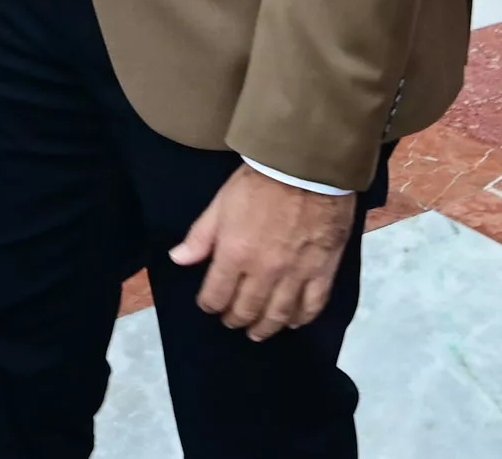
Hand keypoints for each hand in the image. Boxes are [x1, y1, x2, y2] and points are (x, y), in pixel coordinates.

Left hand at [169, 164, 355, 341]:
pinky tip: (292, 322)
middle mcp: (264, 272)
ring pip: (277, 315)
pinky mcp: (322, 271)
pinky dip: (300, 319)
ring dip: (265, 328)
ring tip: (257, 332)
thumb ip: (200, 236)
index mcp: (234, 254)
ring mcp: (295, 274)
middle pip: (246, 310)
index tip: (209, 305)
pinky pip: (311, 306)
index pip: (216, 295)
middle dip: (235, 319)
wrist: (307, 168)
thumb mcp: (221, 203)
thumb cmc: (259, 181)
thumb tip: (178, 260)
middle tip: (232, 321)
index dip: (209, 305)